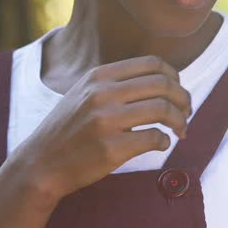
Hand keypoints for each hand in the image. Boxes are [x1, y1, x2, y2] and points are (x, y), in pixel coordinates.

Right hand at [8, 55, 191, 200]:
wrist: (41, 163)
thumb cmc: (68, 130)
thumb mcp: (83, 93)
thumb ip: (115, 83)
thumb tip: (162, 80)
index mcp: (99, 76)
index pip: (152, 64)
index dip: (174, 76)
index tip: (177, 91)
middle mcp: (103, 94)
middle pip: (163, 85)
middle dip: (183, 99)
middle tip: (187, 113)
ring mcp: (106, 121)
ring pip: (163, 110)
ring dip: (180, 121)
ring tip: (180, 131)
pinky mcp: (111, 148)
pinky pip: (154, 138)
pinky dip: (165, 141)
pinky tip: (161, 144)